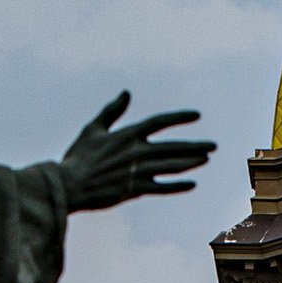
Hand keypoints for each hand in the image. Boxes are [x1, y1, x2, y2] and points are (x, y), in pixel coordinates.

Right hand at [50, 92, 212, 214]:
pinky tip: (191, 183)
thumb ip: (112, 111)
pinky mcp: (135, 189)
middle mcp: (136, 152)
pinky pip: (161, 187)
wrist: (68, 185)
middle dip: (194, 146)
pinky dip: (176, 185)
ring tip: (205, 159)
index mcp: (127, 134)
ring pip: (171, 166)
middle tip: (213, 146)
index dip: (179, 117)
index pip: (160, 122)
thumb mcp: (93, 129)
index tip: (196, 115)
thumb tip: (126, 93)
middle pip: (173, 147)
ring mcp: (138, 171)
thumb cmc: (78, 157)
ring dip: (190, 163)